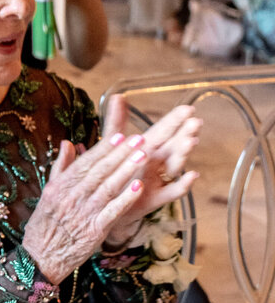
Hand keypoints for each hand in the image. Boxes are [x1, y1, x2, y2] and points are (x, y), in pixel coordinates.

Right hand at [22, 104, 196, 283]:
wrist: (40, 258)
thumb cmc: (44, 225)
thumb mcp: (48, 192)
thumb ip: (60, 167)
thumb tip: (67, 143)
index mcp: (60, 186)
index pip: (86, 162)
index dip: (104, 148)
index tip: (120, 135)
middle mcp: (71, 197)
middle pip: (100, 171)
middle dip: (121, 153)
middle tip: (139, 139)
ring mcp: (83, 214)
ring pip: (109, 187)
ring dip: (127, 170)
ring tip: (143, 155)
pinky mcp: (94, 230)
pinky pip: (113, 211)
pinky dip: (126, 199)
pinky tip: (139, 187)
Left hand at [100, 99, 199, 248]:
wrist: (106, 206)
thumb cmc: (115, 174)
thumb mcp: (114, 146)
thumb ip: (116, 122)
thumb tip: (117, 96)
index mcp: (146, 148)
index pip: (163, 131)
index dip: (174, 120)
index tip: (187, 109)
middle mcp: (156, 163)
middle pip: (173, 145)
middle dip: (184, 133)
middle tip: (195, 122)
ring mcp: (158, 180)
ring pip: (175, 165)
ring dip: (183, 154)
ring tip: (191, 141)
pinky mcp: (155, 198)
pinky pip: (172, 192)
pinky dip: (183, 185)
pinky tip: (192, 176)